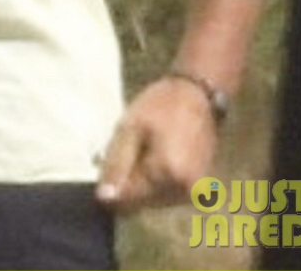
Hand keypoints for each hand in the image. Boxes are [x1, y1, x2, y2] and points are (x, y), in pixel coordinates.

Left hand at [95, 77, 218, 212]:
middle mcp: (185, 192)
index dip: (111, 186)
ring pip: (152, 201)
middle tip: (129, 148)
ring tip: (144, 148)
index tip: (107, 163)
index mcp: (169, 176)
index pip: (128, 202)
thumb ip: (116, 165)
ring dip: (141, 181)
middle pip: (140, 204)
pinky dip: (154, 179)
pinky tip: (155, 153)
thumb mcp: (129, 128)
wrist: (198, 95)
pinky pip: (165, 194)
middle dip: (128, 181)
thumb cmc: (161, 105)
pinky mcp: (197, 189)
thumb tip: (103, 199)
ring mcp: (194, 193)